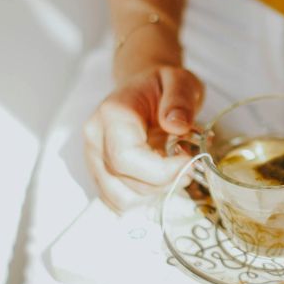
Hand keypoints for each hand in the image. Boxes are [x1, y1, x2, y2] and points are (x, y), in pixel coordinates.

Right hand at [84, 65, 203, 211]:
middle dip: (165, 182)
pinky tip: (159, 178)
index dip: (161, 170)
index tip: (189, 162)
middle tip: (188, 165)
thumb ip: (180, 100)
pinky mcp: (101, 174)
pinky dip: (144, 198)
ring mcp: (95, 159)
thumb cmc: (162, 86)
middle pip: (126, 182)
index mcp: (112, 114)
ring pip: (122, 198)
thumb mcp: (180, 81)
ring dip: (156, 192)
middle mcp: (96, 138)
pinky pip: (119, 202)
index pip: (126, 157)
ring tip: (173, 170)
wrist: (145, 87)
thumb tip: (177, 125)